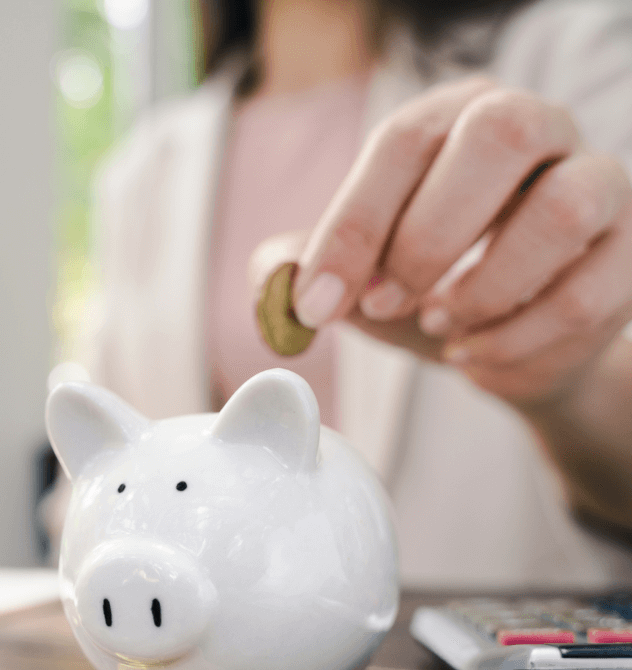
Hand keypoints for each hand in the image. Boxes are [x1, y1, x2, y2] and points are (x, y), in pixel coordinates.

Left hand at [255, 76, 631, 406]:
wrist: (505, 344)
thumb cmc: (423, 290)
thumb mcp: (355, 277)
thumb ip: (300, 269)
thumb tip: (275, 282)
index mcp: (454, 117)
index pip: (403, 140)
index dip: (355, 224)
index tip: (317, 301)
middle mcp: (535, 127)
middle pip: (496, 137)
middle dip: (426, 238)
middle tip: (385, 305)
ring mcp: (596, 183)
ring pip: (559, 211)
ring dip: (482, 288)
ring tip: (437, 324)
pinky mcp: (629, 252)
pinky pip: (585, 295)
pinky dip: (514, 339)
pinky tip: (474, 351)